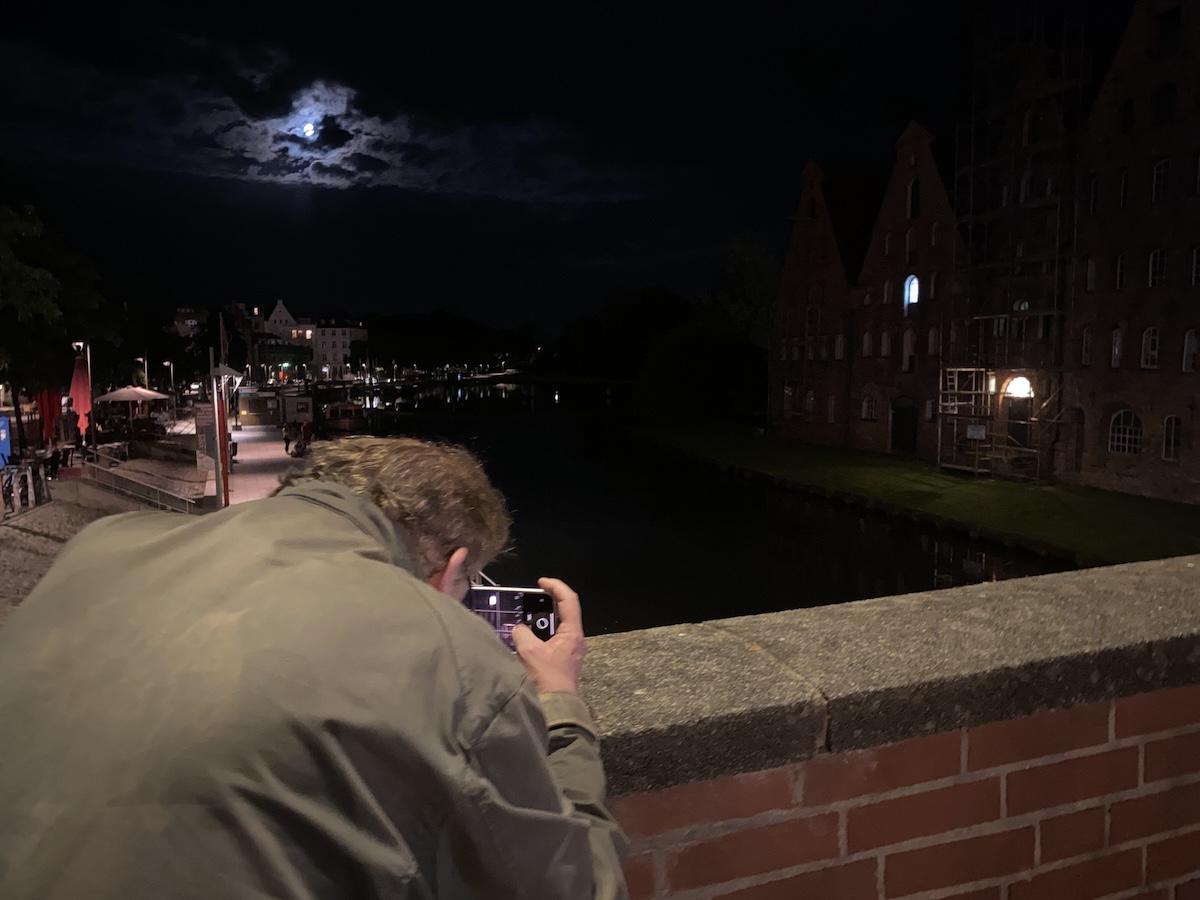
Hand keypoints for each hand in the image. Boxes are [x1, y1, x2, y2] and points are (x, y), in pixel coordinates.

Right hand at [511, 578, 585, 694]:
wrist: (555, 708)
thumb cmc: (546, 680)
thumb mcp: (529, 652)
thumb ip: (522, 633)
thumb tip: (519, 629)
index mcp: (572, 633)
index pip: (568, 600)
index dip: (555, 586)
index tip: (541, 582)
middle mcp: (575, 639)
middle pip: (565, 610)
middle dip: (548, 601)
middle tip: (532, 597)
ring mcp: (571, 650)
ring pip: (559, 625)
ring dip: (543, 618)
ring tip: (527, 616)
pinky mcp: (564, 659)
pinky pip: (554, 638)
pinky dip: (542, 632)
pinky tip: (528, 637)